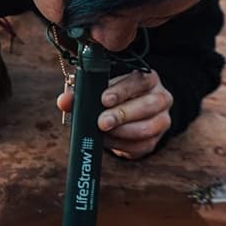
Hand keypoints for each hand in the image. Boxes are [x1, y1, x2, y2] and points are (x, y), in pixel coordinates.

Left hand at [57, 69, 172, 159]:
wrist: (132, 117)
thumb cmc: (115, 99)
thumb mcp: (102, 91)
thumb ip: (83, 94)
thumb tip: (64, 101)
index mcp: (148, 79)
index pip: (139, 81)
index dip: (122, 90)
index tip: (104, 99)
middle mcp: (161, 97)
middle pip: (147, 105)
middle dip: (122, 114)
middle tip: (102, 122)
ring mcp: (162, 120)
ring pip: (148, 128)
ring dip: (122, 132)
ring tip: (103, 132)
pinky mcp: (156, 140)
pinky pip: (142, 145)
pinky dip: (122, 145)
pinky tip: (109, 141)